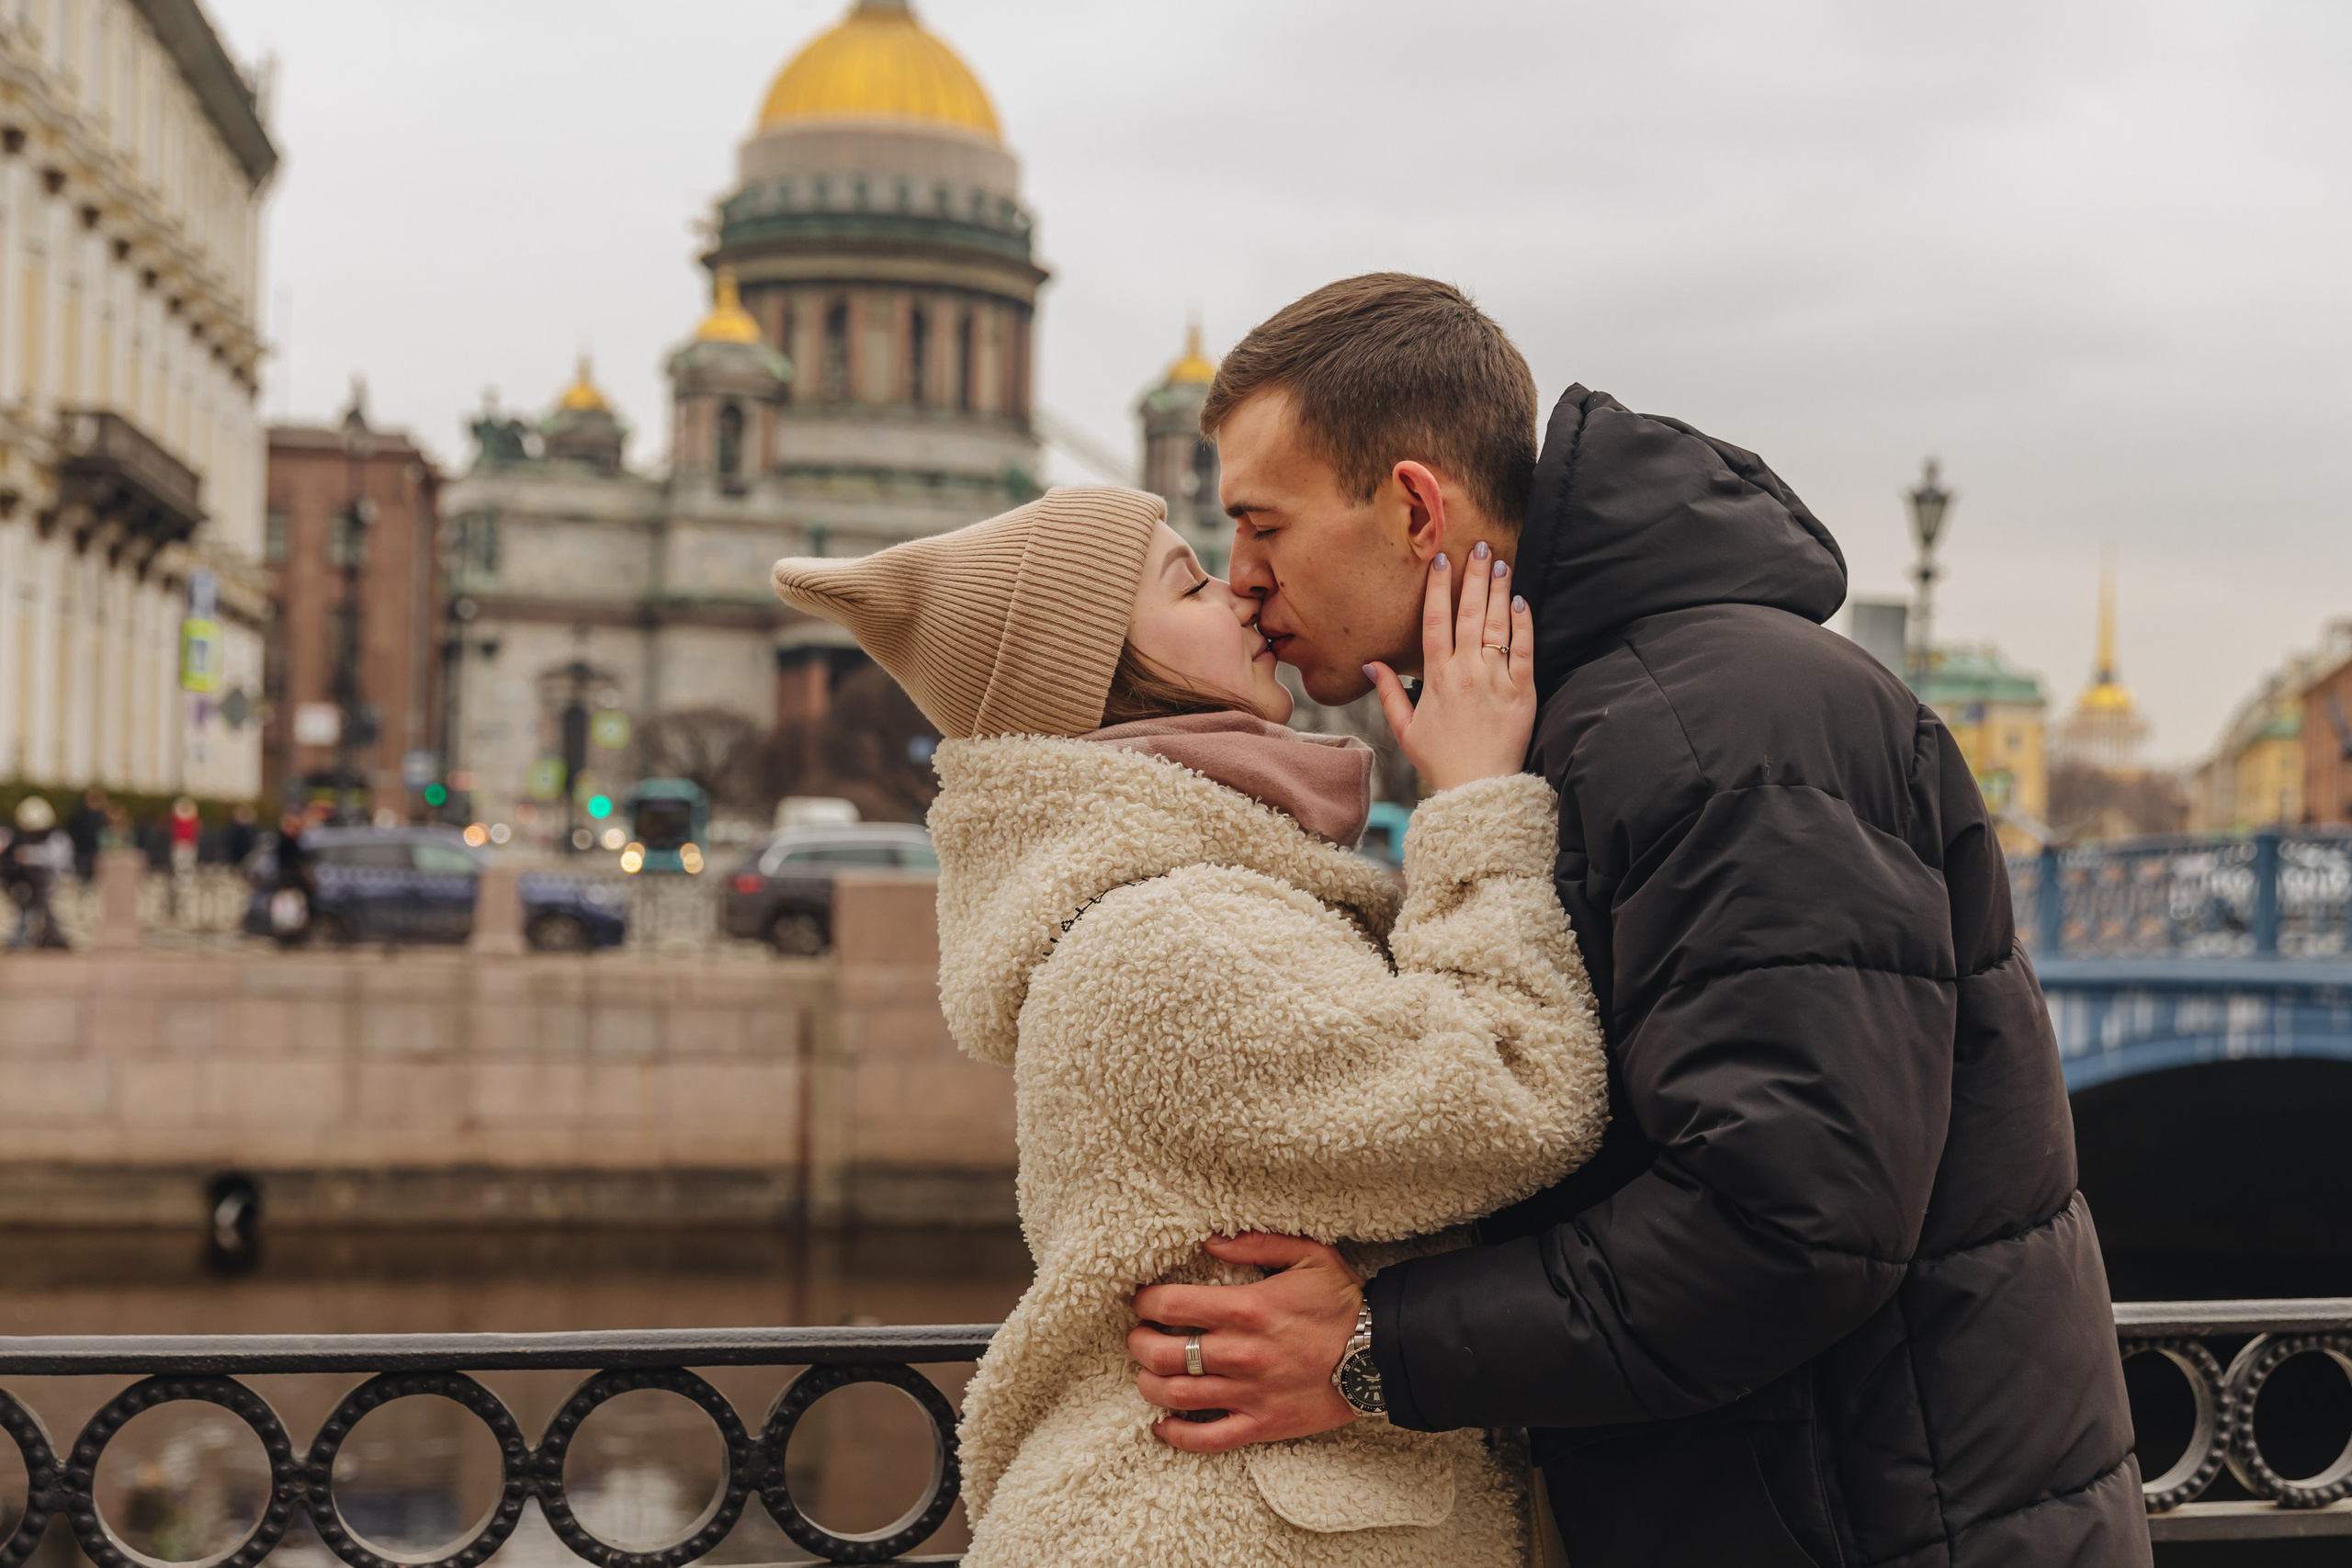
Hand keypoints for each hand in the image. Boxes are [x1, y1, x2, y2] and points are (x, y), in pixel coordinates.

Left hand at [1127, 1233, 1362, 1453]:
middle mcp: (1240, 1353)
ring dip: (1149, 1385)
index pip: (1170, 1304)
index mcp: (1246, 1308)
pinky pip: (1207, 1439)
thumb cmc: (1344, 1303)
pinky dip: (1176, 1435)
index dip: (1145, 1302)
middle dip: (1138, 1344)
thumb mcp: (1308, 1255)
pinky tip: (1162, 1426)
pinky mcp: (1261, 1425)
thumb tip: (1211, 1242)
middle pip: (1160, 1353)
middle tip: (1139, 1337)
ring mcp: (1248, 1394)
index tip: (1142, 1301)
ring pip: (1174, 1396)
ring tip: (1147, 1374)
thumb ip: (1256, 1244)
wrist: (1383, 1355)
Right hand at [1365, 542, 1534, 792]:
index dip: (1439, 588)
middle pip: (1468, 614)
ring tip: (1501, 562)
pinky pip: (1523, 651)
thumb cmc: (1440, 761)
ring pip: (1496, 626)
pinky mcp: (1521, 692)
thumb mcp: (1405, 730)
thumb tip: (1371, 664)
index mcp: (1435, 679)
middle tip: (1481, 546)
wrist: (1478, 790)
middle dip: (1474, 576)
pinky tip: (1520, 602)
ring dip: (1499, 591)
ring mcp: (1495, 681)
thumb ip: (1389, 693)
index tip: (1442, 560)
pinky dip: (1522, 625)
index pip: (1435, 622)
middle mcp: (1465, 673)